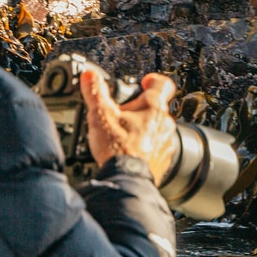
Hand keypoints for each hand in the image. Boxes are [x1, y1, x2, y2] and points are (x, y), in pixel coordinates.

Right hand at [80, 70, 178, 184]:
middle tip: (123, 114)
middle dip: (140, 109)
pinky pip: (157, 147)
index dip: (153, 80)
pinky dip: (146, 147)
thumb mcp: (100, 115)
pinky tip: (130, 151)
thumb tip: (89, 76)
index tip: (144, 82)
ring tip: (124, 135)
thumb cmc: (118, 149)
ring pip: (157, 128)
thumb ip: (95, 93)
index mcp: (153, 108)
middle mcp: (165, 123)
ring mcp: (166, 142)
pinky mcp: (164, 159)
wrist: (128, 180)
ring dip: (144, 129)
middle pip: (156, 108)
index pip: (162, 84)